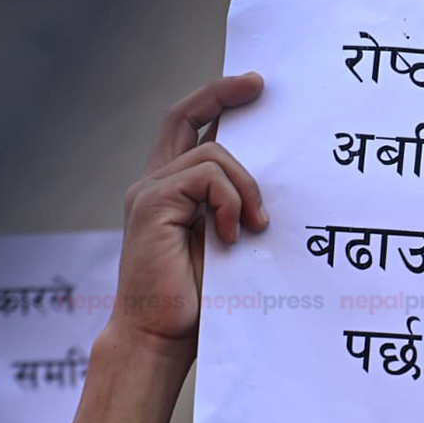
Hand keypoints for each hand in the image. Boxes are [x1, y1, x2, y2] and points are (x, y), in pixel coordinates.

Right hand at [108, 72, 267, 356]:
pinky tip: (232, 236)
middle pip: (183, 115)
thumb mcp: (227, 243)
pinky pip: (205, 176)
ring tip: (256, 226)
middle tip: (259, 84)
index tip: (252, 85)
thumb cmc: (199, 302)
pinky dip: (230, 200)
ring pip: (211, 151)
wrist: (162, 338)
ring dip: (245, 185)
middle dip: (222, 92)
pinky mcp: (152, 203)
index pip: (188, 128)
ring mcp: (149, 192)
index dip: (215, 100)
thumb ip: (236, 208)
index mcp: (171, 192)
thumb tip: (274, 181)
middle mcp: (154, 183)